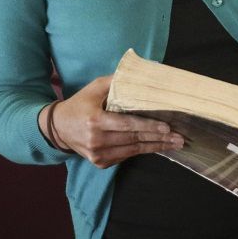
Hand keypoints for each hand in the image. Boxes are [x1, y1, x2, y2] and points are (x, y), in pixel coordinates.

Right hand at [44, 75, 183, 168]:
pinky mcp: (100, 162)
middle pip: (134, 139)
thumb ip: (115, 82)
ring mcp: (98, 154)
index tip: (167, 127)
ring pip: (133, 150)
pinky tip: (157, 147)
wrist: (58, 128)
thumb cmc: (80, 104)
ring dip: (155, 147)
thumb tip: (139, 75)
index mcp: (96, 121)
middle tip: (179, 138)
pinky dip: (142, 150)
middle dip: (159, 139)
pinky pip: (126, 156)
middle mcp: (97, 140)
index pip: (127, 125)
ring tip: (174, 144)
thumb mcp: (94, 88)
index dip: (148, 126)